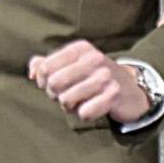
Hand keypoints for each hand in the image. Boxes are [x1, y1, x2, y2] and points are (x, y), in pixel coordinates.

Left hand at [27, 42, 150, 123]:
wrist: (131, 90)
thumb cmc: (95, 78)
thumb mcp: (73, 65)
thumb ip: (47, 64)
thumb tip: (32, 72)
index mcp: (80, 48)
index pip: (45, 67)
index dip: (43, 81)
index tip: (53, 85)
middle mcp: (93, 59)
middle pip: (54, 83)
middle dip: (55, 95)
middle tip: (66, 96)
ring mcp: (105, 76)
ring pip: (66, 100)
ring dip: (70, 106)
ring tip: (80, 101)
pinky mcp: (113, 95)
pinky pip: (84, 113)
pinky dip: (86, 114)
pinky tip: (94, 107)